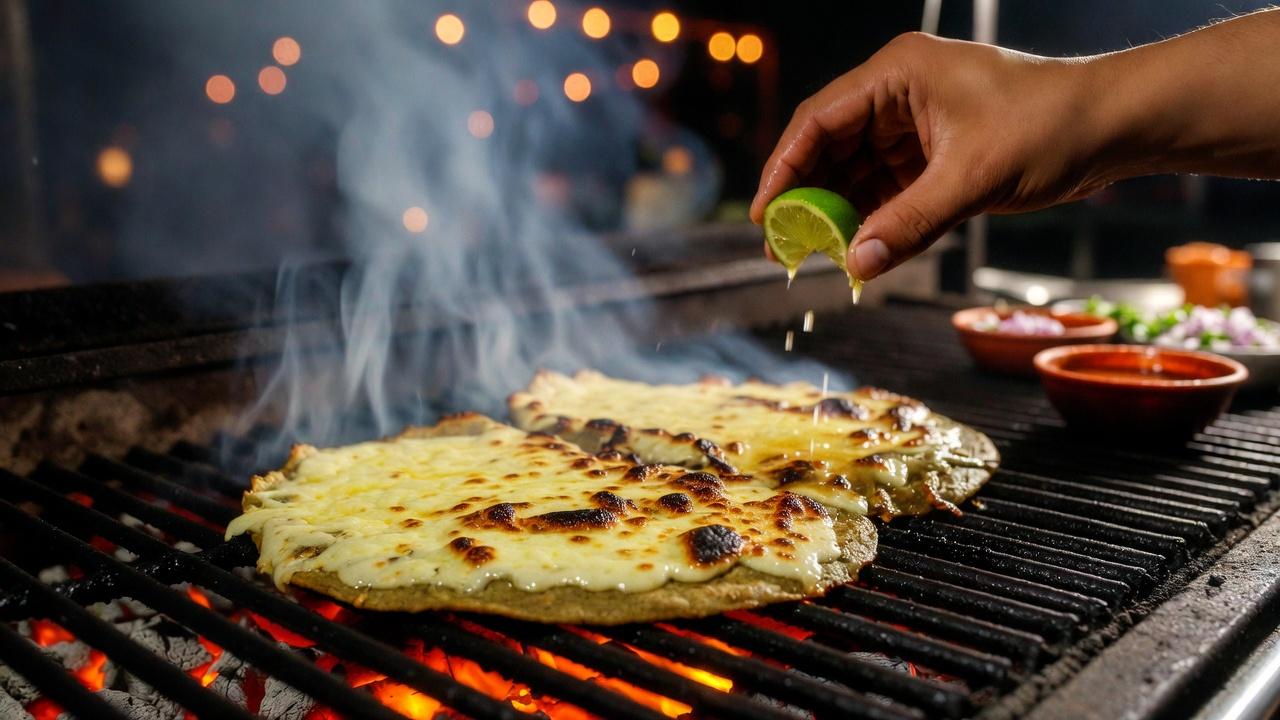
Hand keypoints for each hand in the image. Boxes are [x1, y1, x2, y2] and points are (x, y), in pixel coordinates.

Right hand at [750, 32, 1109, 279]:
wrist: (1111, 127)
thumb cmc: (1050, 126)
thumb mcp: (972, 178)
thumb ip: (909, 223)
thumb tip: (856, 266)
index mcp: (898, 74)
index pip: (819, 119)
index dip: (784, 168)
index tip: (765, 213)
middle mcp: (897, 94)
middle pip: (829, 147)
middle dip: (808, 197)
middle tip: (784, 246)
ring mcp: (914, 124)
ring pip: (855, 171)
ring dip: (838, 212)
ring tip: (816, 255)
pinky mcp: (932, 153)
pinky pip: (885, 187)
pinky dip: (872, 217)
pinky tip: (858, 248)